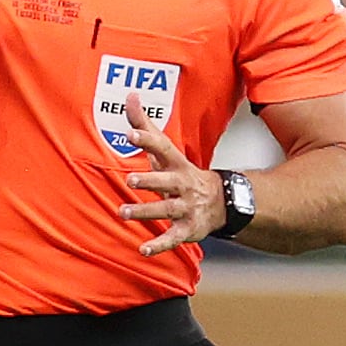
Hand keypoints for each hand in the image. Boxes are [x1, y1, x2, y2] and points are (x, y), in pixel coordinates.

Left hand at [116, 96, 223, 255]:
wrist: (221, 201)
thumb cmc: (182, 173)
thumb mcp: (166, 150)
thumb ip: (145, 125)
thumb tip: (130, 95)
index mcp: (176, 164)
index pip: (162, 148)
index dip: (147, 140)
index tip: (131, 134)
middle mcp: (182, 185)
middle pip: (166, 181)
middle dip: (150, 181)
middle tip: (130, 180)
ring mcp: (186, 207)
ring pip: (166, 209)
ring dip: (146, 212)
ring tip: (123, 213)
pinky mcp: (187, 229)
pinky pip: (173, 237)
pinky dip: (159, 245)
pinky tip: (143, 250)